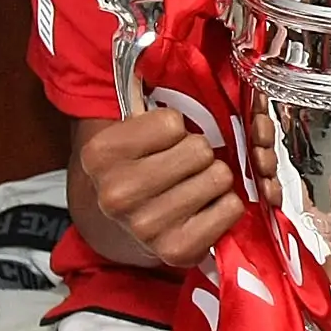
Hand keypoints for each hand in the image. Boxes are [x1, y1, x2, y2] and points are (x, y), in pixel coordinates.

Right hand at [79, 107, 243, 267]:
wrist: (111, 230)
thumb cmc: (132, 172)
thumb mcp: (127, 134)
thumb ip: (153, 105)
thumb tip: (200, 80)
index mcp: (101, 155)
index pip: (172, 122)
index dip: (176, 131)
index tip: (161, 146)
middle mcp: (117, 193)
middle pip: (199, 149)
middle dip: (198, 154)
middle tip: (183, 169)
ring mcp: (146, 226)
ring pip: (218, 177)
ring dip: (213, 179)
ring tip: (192, 189)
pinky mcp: (176, 250)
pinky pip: (230, 208)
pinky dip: (225, 206)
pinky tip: (203, 210)